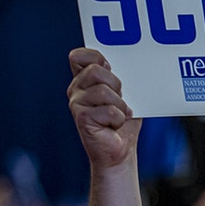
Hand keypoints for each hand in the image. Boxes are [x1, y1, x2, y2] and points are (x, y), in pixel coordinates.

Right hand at [67, 48, 141, 167]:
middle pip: (95, 70)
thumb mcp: (125, 92)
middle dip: (116, 85)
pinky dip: (119, 119)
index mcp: (85, 79)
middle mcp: (77, 89)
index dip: (95, 57)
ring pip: (103, 91)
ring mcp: (77, 103)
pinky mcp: (82, 118)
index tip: (109, 68)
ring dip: (119, 105)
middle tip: (119, 100)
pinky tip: (114, 125)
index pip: (79, 56)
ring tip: (118, 115)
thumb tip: (128, 63)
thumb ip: (120, 76)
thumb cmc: (123, 120)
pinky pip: (109, 111)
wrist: (121, 149)